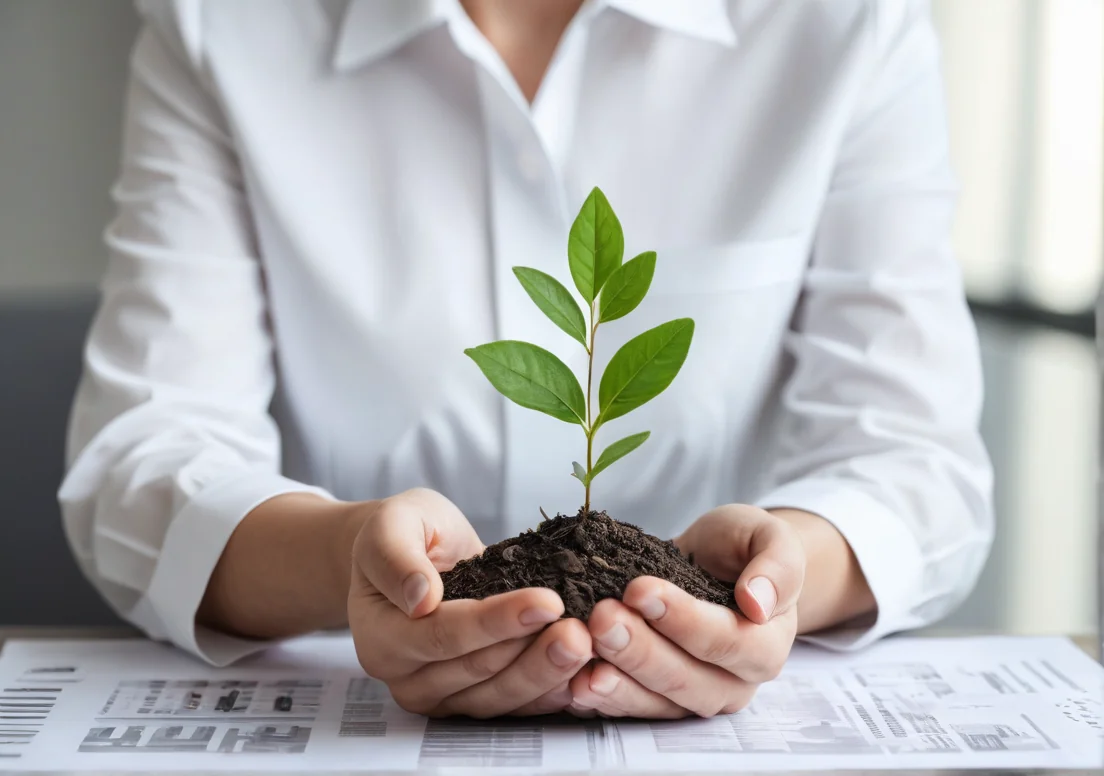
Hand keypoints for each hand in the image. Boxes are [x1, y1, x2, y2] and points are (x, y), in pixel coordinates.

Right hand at [348, 488, 591, 716]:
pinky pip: (513, 704)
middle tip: (581, 629)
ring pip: (499, 695)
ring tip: (586, 645)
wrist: (410, 555)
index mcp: (380, 636)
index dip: (497, 621)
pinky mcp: (472, 698)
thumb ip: (396, 557)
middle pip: (477, 672)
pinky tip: (582, 674)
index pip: (444, 635)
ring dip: (547, 673)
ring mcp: (441, 694)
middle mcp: (407, 676)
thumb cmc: (403, 535)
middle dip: (532, 651)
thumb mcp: (390, 526)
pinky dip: (550, 691)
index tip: (546, 601)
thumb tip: (420, 596)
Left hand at [569, 504, 804, 717]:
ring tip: (583, 661)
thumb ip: (777, 565)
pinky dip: (602, 699)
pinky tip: (573, 683)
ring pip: (657, 703)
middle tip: (602, 618)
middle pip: (687, 679)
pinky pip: (631, 709)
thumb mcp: (769, 537)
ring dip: (618, 683)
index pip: (727, 641)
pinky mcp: (658, 701)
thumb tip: (758, 603)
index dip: (683, 619)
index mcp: (766, 645)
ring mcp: (694, 697)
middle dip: (641, 651)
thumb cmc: (741, 549)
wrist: (714, 561)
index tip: (641, 589)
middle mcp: (734, 682)